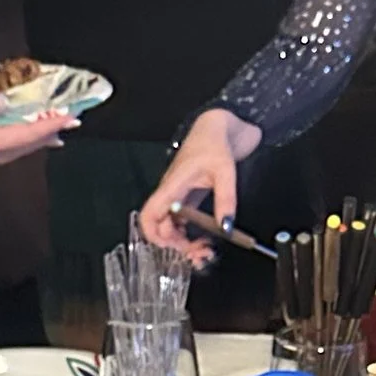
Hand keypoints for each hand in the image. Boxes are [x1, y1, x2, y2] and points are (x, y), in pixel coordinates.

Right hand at [0, 86, 72, 181]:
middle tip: (64, 126)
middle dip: (42, 137)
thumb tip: (2, 104)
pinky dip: (4, 145)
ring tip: (43, 133)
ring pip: (4, 154)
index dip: (47, 126)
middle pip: (18, 150)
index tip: (69, 119)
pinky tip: (6, 137)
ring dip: (24, 142)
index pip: (24, 136)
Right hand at [142, 111, 254, 256]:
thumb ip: (226, 200)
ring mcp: (179, 193)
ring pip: (170, 224)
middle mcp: (172, 191)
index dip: (156, 235)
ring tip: (202, 248)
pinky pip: (182, 218)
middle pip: (159, 225)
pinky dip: (189, 231)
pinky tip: (204, 236)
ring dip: (182, 239)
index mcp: (173, 184)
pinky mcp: (189, 194)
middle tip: (197, 251)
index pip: (150, 214)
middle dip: (174, 242)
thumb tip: (226, 226)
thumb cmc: (214, 139)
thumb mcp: (225, 171)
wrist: (220, 123)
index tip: (176, 246)